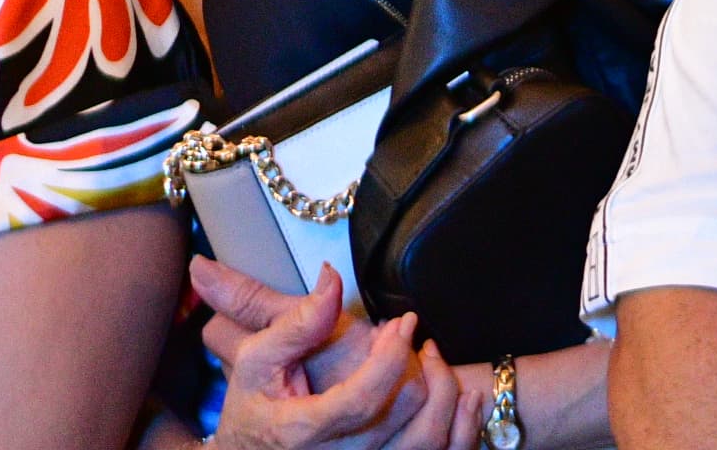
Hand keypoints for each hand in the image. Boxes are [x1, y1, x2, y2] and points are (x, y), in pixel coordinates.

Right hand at [200, 264, 480, 449]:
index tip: (404, 322)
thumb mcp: (257, 361)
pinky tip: (464, 398)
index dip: (392, 355)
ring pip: (429, 439)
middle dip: (416, 365)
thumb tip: (332, 281)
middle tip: (407, 337)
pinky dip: (461, 427)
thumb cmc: (253, 407)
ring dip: (444, 392)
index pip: (365, 397)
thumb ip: (297, 323)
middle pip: (405, 411)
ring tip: (429, 360)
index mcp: (305, 431)